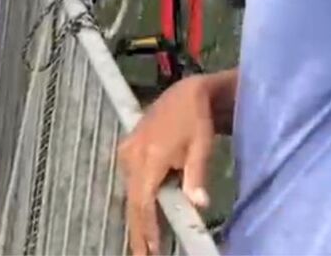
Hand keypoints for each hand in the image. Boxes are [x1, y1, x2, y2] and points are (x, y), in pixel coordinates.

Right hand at [117, 75, 216, 255]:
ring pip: (130, 194)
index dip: (147, 228)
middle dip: (138, 231)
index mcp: (149, 156)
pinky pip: (131, 182)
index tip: (153, 250)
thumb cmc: (197, 118)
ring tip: (145, 244)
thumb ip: (197, 176)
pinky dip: (137, 201)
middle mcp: (132, 155)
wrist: (186, 91)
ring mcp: (127, 151)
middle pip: (133, 202)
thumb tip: (200, 205)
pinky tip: (144, 217)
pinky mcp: (128, 148)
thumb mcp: (202, 145)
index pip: (143, 202)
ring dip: (137, 218)